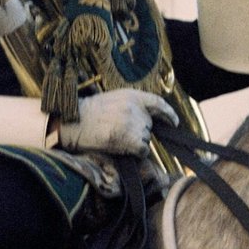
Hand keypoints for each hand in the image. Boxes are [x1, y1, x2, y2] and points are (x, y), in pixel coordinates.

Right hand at [56, 90, 176, 154]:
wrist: (74, 121)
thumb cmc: (88, 113)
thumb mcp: (112, 99)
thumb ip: (131, 105)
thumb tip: (145, 119)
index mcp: (132, 95)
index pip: (158, 103)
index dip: (169, 114)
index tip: (174, 123)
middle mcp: (136, 108)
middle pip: (149, 126)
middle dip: (139, 132)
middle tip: (119, 132)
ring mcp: (134, 123)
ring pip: (145, 139)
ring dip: (134, 142)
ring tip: (114, 137)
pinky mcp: (130, 138)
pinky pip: (142, 151)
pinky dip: (135, 153)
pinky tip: (120, 147)